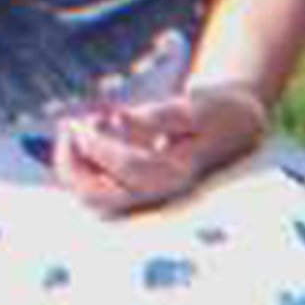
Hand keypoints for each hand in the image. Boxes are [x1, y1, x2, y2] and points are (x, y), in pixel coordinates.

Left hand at [52, 87, 267, 214]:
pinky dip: (80, 165)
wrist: (234, 125)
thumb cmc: (216, 112)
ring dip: (73, 165)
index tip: (82, 121)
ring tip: (73, 127)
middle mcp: (156, 195)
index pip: (129, 168)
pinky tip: (82, 134)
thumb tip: (119, 120)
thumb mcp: (195, 106)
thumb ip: (158, 116)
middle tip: (70, 125)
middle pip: (99, 198)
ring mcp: (142, 196)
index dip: (100, 144)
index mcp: (177, 175)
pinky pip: (94, 187)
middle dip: (73, 164)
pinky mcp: (131, 189)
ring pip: (91, 196)